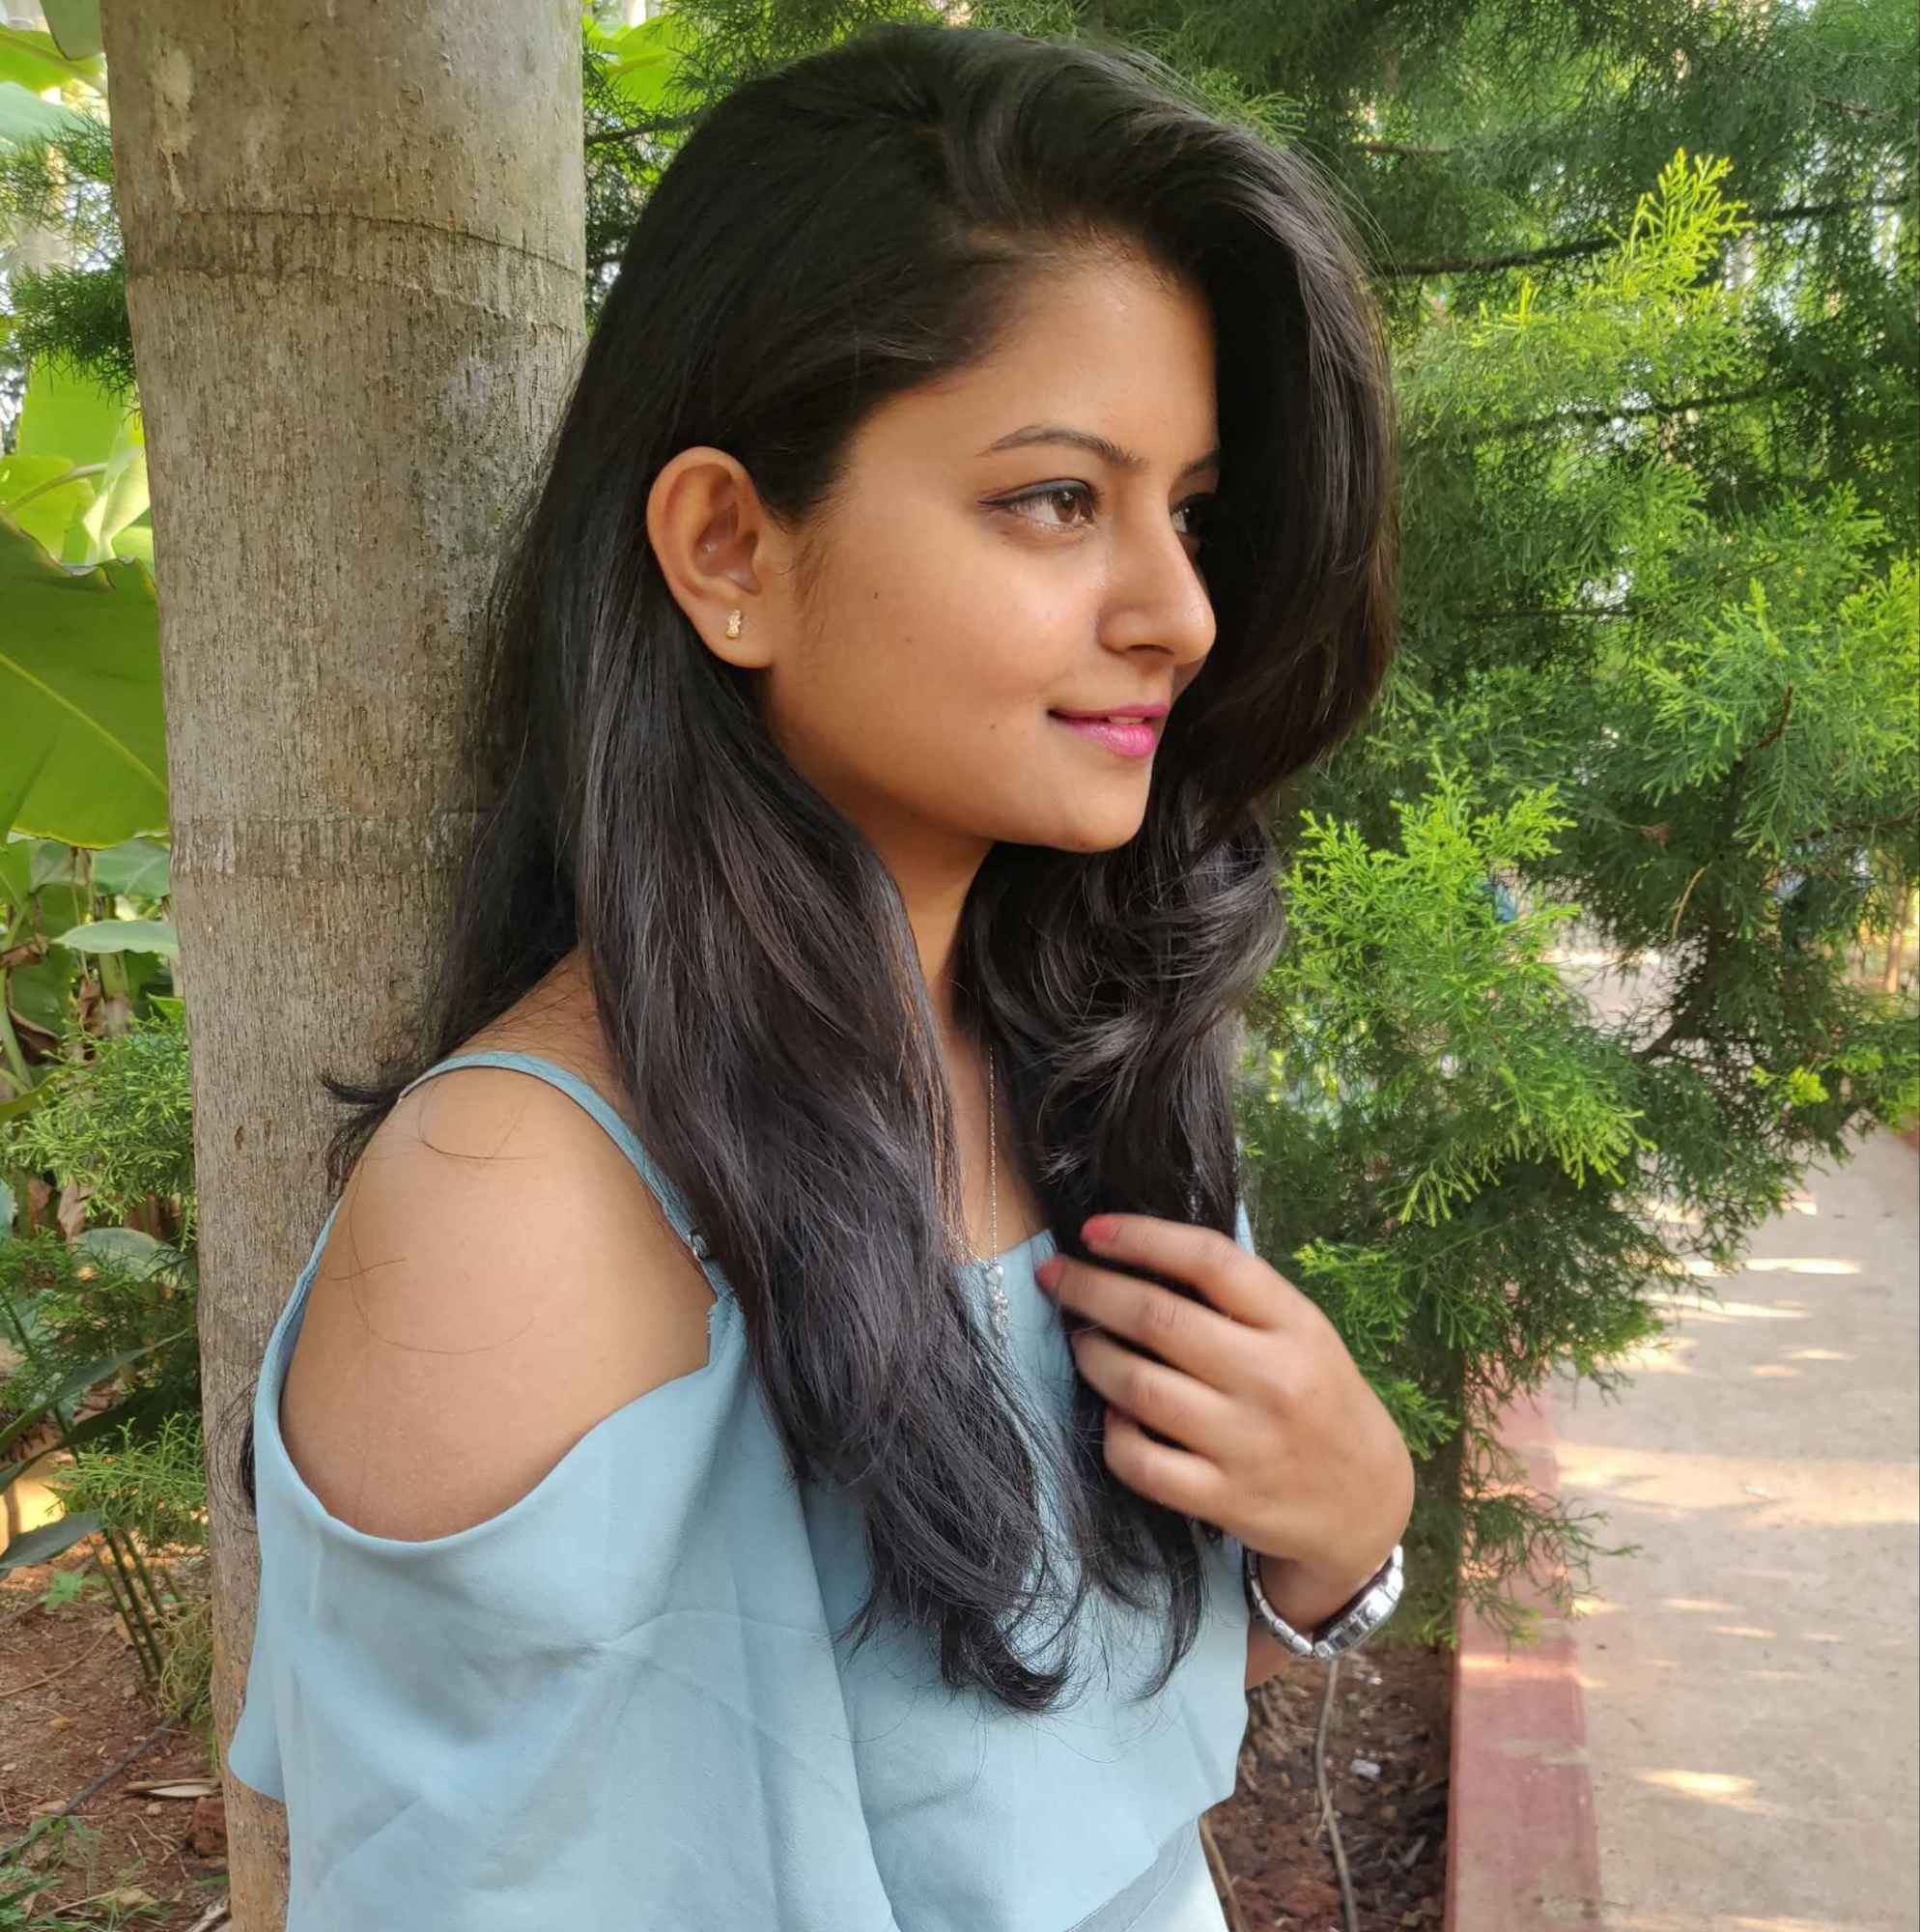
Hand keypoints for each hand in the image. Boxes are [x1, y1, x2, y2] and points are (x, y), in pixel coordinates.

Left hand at [1034, 1215, 1412, 1585]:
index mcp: (1295, 1325)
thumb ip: (1238, 1299)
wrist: (1366, 1502)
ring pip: (1137, 1387)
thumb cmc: (1318, 1397)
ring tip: (1080, 1340)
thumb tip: (1140, 1255)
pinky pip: (1139, 1460)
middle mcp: (1272, 1380)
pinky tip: (1111, 1410)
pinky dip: (1112, 1429)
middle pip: (1158, 1319)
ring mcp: (1246, 1443)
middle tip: (1054, 1276)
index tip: (1092, 1230)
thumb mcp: (1302, 1333)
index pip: (1210, 1261)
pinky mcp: (1224, 1499)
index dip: (1142, 1237)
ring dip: (1092, 1355)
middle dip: (1090, 1290)